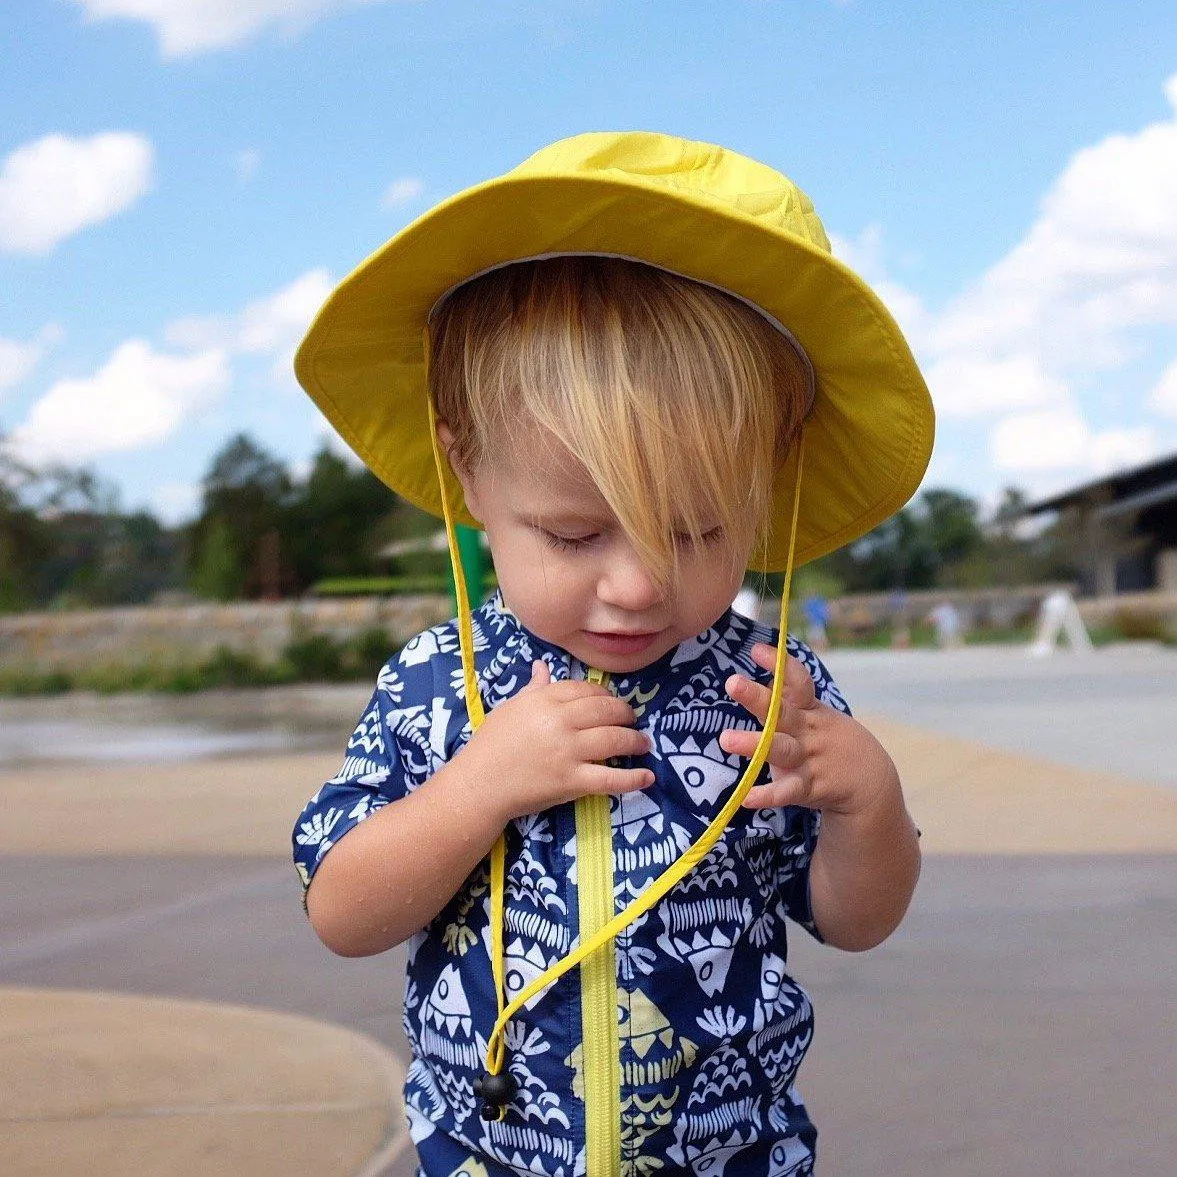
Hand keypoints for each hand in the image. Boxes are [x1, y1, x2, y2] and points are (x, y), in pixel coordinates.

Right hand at [463, 659, 653, 821]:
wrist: (479, 784)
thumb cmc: (491, 745)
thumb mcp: (510, 709)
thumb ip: (533, 689)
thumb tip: (543, 667)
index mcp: (545, 700)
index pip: (587, 690)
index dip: (605, 695)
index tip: (612, 703)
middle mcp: (560, 722)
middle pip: (607, 710)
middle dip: (626, 715)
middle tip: (633, 721)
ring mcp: (568, 752)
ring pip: (615, 740)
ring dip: (635, 741)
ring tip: (643, 743)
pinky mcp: (572, 781)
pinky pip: (611, 778)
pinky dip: (633, 778)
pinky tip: (647, 776)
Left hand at [718, 642, 899, 815]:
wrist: (870, 780)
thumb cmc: (829, 738)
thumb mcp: (816, 712)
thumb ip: (789, 693)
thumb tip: (762, 664)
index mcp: (809, 709)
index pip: (797, 682)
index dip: (779, 665)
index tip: (757, 650)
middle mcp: (807, 731)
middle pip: (782, 712)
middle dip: (757, 697)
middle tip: (732, 682)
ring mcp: (808, 759)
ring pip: (780, 749)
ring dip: (754, 744)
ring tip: (726, 739)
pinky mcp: (807, 787)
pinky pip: (786, 791)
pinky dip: (768, 795)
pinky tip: (746, 797)